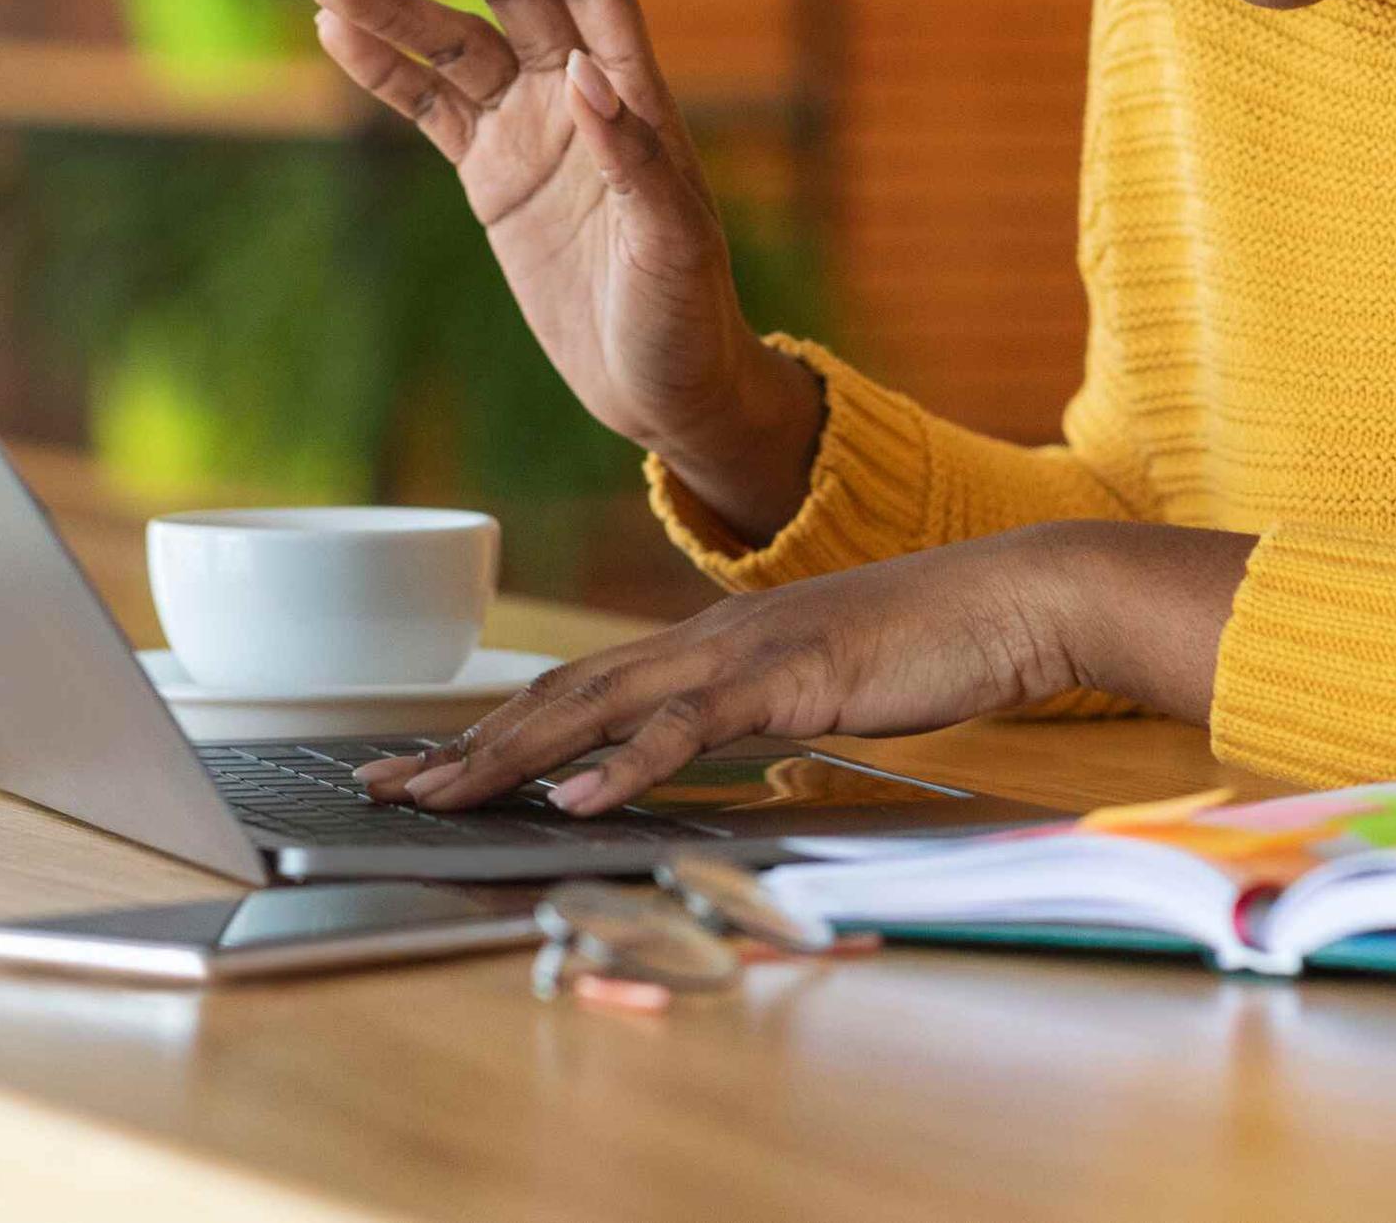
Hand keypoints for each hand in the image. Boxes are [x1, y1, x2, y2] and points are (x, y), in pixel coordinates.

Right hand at [309, 0, 821, 535]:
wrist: (661, 389)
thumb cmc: (686, 316)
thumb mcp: (672, 247)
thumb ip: (635, 161)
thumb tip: (585, 75)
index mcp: (635, 93)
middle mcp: (578, 93)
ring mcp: (528, 130)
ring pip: (451, 44)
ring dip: (390, 5)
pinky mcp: (491, 175)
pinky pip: (428, 106)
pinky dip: (382, 70)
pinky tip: (333, 32)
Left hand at [356, 523, 1259, 816]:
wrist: (1015, 599)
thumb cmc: (928, 648)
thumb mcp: (816, 691)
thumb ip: (751, 717)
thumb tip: (699, 760)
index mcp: (705, 645)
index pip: (574, 689)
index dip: (492, 729)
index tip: (422, 765)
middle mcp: (703, 639)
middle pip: (557, 693)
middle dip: (463, 744)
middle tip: (380, 784)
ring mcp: (741, 653)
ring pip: (598, 706)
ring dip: (510, 754)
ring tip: (439, 795)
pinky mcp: (788, 679)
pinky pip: (690, 726)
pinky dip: (626, 763)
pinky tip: (576, 796)